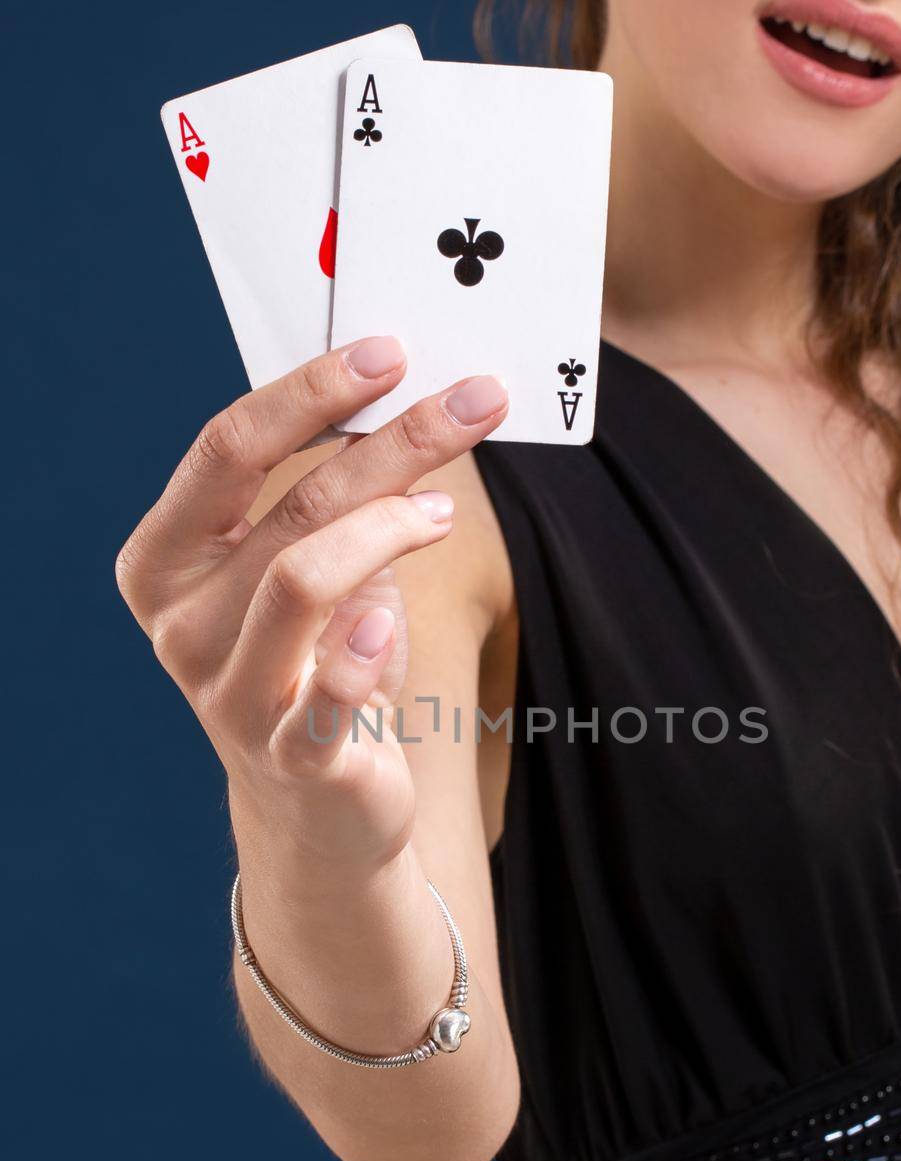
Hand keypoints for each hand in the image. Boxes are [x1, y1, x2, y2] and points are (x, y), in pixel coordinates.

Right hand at [115, 337, 508, 869]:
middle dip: (394, 440)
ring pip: (303, 577)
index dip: (310, 392)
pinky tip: (395, 618)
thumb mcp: (320, 574)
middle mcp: (181, 625)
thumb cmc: (321, 667)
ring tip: (442, 514)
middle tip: (474, 402)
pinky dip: (371, 643)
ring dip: (390, 527)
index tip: (387, 352)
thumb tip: (415, 406)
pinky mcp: (291, 755)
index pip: (228, 449)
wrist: (321, 808)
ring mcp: (228, 695)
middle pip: (291, 504)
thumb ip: (342, 503)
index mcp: (167, 562)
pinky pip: (334, 684)